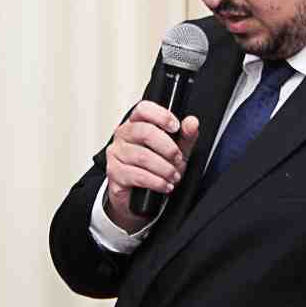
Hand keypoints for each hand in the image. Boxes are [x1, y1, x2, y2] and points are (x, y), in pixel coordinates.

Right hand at [104, 101, 200, 232]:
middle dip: (167, 147)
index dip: (161, 116)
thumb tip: (192, 122)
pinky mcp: (114, 173)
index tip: (176, 127)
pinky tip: (164, 185)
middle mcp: (123, 135)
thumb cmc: (155, 168)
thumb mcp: (175, 150)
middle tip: (178, 158)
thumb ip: (185, 136)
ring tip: (173, 176)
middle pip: (143, 132)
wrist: (138, 197)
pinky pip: (137, 175)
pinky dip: (156, 182)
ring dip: (164, 168)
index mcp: (136, 123)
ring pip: (142, 156)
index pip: (143, 109)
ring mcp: (116, 153)